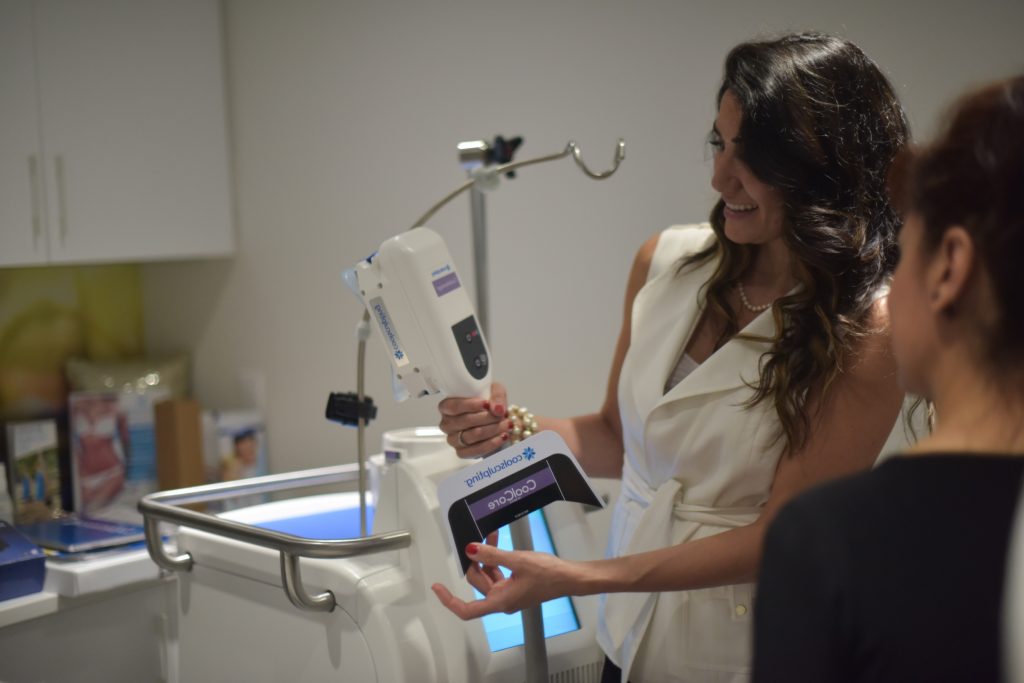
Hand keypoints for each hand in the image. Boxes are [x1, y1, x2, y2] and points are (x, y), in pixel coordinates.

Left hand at [430, 541, 575, 619]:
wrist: (569, 577)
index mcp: (500, 601)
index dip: (449, 601)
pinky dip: (497, 558)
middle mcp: (502, 600)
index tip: (437, 588)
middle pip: (477, 584)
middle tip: (476, 541)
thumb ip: (491, 556)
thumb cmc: (548, 575)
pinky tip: (498, 542)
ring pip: (488, 576)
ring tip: (491, 535)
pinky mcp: (516, 585)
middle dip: (475, 562)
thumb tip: (470, 550)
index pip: (467, 610)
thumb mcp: (517, 561)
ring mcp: (509, 593)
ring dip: (487, 557)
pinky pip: (499, 572)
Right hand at [438, 382, 509, 457]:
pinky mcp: (462, 452)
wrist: (494, 421)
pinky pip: (475, 450)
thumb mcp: (494, 391)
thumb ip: (497, 396)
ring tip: (506, 425)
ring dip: (492, 430)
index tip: (487, 404)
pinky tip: (502, 437)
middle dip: (487, 418)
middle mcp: (447, 424)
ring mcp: (453, 440)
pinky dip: (491, 444)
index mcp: (447, 406)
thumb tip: (497, 409)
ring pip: (471, 436)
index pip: (453, 406)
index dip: (470, 405)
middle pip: (465, 421)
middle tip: (501, 415)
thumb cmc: (488, 403)